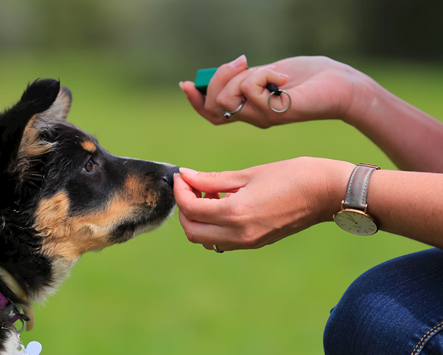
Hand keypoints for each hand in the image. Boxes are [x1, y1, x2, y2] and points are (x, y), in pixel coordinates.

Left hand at [173, 157, 354, 250]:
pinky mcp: (256, 243)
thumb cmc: (294, 175)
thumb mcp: (250, 174)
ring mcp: (248, 242)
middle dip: (185, 209)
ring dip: (198, 219)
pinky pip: (222, 241)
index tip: (182, 175)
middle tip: (191, 186)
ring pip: (205, 239)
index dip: (180, 191)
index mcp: (236, 214)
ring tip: (209, 194)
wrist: (330, 193)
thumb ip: (213, 179)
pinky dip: (213, 225)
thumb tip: (186, 176)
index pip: (190, 209)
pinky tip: (223, 204)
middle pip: (192, 231)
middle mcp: (239, 234)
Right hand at [180, 56, 370, 127]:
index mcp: (248, 109)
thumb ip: (246, 77)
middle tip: (242, 62)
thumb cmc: (308, 78)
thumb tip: (226, 71)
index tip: (186, 84)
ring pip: (227, 99)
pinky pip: (251, 89)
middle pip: (213, 105)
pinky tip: (284, 78)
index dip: (195, 101)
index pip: (211, 113)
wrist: (340, 86)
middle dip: (218, 78)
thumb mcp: (269, 73)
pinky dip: (265, 74)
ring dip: (242, 77)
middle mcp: (252, 118)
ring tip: (268, 71)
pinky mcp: (274, 112)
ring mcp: (262, 117)